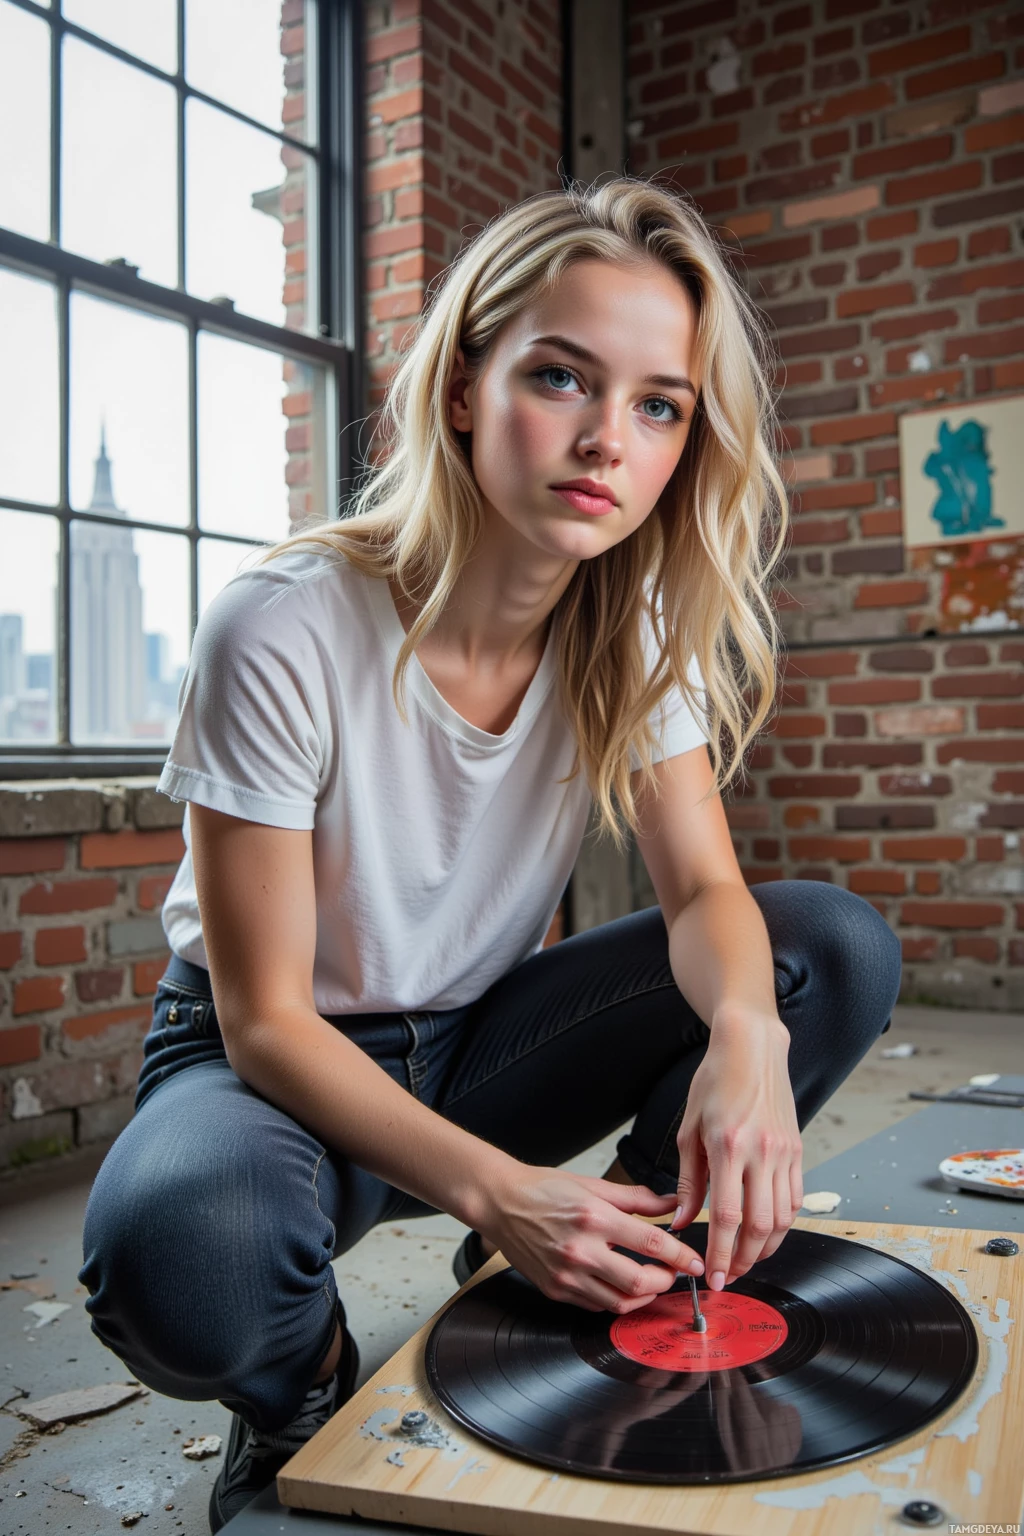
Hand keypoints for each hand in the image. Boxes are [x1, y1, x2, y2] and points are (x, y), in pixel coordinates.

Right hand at [480, 1166, 704, 1313]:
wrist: (501, 1203)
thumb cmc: (545, 1189)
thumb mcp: (593, 1185)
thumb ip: (637, 1198)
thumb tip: (672, 1204)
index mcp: (594, 1217)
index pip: (651, 1242)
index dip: (680, 1256)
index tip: (695, 1262)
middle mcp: (581, 1250)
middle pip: (639, 1282)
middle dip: (666, 1282)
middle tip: (675, 1274)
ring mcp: (567, 1275)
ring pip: (620, 1302)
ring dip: (644, 1296)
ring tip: (652, 1282)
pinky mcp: (555, 1290)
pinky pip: (596, 1306)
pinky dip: (616, 1300)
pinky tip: (622, 1285)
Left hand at [671, 1012, 802, 1290]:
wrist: (753, 1048)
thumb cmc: (715, 1081)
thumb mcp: (689, 1128)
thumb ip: (687, 1180)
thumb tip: (681, 1221)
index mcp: (728, 1145)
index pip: (727, 1215)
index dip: (721, 1253)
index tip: (714, 1278)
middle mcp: (761, 1152)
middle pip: (759, 1225)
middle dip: (744, 1260)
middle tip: (730, 1278)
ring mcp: (784, 1153)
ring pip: (782, 1218)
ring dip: (765, 1248)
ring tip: (746, 1261)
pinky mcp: (797, 1151)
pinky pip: (794, 1199)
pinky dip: (782, 1225)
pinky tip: (766, 1234)